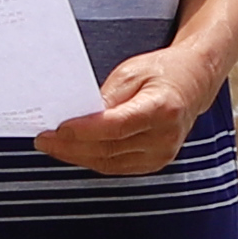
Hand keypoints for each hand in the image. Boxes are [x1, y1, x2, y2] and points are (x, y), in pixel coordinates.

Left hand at [39, 44, 214, 178]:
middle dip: (71, 146)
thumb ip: (107, 96)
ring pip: (109, 162)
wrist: (194, 82)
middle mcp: (165, 137)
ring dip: (77, 156)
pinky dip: (92, 159)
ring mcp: (162, 154)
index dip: (85, 130)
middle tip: (43, 139)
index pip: (116, 126)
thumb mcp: (132, 71)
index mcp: (162, 109)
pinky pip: (116, 166)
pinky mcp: (155, 163)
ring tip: (52, 145)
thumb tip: (78, 117)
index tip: (58, 129)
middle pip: (109, 148)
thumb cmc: (162, 72)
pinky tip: (73, 151)